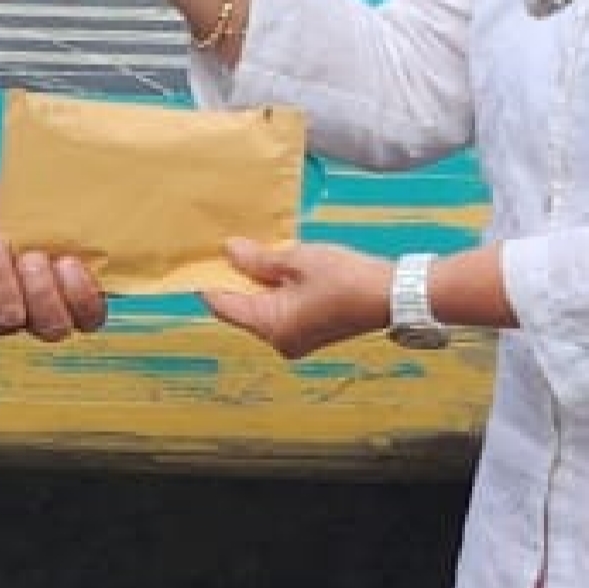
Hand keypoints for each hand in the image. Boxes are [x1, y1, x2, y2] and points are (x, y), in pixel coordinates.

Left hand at [0, 165, 103, 341]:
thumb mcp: (35, 211)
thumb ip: (64, 228)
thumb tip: (89, 229)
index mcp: (63, 287)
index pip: (89, 314)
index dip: (84, 299)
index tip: (69, 262)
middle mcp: (36, 312)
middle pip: (54, 328)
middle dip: (44, 292)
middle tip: (31, 257)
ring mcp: (0, 321)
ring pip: (11, 317)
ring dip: (2, 276)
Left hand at [198, 232, 386, 364]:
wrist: (389, 296)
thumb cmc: (343, 277)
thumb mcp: (297, 260)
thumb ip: (259, 259)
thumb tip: (229, 251)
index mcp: (271, 326)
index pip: (224, 306)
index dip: (209, 280)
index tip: (199, 256)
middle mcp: (278, 341)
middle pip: (242, 309)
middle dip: (234, 278)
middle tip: (226, 246)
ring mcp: (294, 340)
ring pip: (261, 310)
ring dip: (255, 283)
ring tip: (250, 250)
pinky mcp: (308, 333)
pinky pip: (279, 312)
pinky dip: (274, 292)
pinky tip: (275, 266)